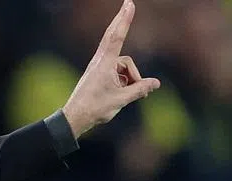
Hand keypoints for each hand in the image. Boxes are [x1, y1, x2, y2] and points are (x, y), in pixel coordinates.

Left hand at [62, 0, 160, 138]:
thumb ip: (140, 90)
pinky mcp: (99, 74)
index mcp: (104, 63)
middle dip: (123, 21)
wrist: (75, 118)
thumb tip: (156, 83)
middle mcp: (101, 61)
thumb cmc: (95, 109)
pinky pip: (117, 71)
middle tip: (129, 2)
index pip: (117, 37)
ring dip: (131, 76)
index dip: (125, 20)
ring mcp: (99, 67)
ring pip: (122, 64)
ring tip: (132, 94)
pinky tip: (125, 94)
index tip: (129, 4)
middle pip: (114, 37)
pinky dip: (125, 80)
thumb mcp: (121, 100)